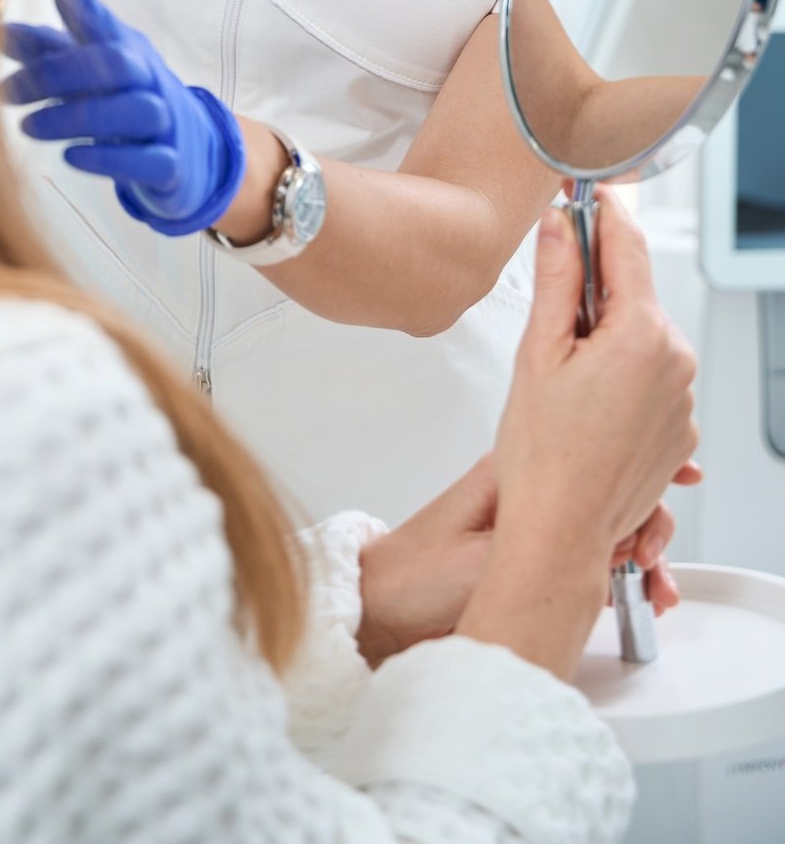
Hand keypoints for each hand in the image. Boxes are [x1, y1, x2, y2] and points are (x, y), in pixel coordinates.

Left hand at [0, 0, 244, 234]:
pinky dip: (108, 159)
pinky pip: (149, 160)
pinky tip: (70, 156)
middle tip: (5, 92)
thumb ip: (45, 51)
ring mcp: (166, 120)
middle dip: (56, 74)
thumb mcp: (89, 71)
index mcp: (124, 48)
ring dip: (75, 118)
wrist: (191, 152)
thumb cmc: (124, 100)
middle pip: (114, 62)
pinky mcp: (171, 165)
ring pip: (135, 110)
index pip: (95, 17)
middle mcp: (148, 78)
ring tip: (27, 127)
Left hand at [359, 455, 696, 668]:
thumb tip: (601, 527)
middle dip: (647, 520)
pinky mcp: (532, 553)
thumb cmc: (419, 574)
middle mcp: (531, 488)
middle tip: (653, 562)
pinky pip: (588, 552)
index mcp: (516, 471)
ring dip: (638, 549)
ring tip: (651, 587)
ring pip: (604, 521)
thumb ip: (542, 540)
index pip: (595, 451)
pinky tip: (632, 595)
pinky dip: (616, 570)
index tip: (677, 478)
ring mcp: (534, 521)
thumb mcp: (484, 554)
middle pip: (610, 488)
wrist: (382, 609)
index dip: (642, 466)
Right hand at [458, 192, 698, 678]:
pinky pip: (649, 379)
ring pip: (640, 338)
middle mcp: (675, 361)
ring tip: (562, 381)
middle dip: (594, 293)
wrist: (560, 532)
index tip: (588, 191)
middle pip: (633, 295)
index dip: (603, 211)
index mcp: (642, 334)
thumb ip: (556, 280)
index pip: (627, 245)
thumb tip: (562, 227)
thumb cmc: (543, 455)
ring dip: (606, 339)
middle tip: (548, 321)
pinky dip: (620, 378)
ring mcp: (682, 398)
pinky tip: (585, 407)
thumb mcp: (537, 352)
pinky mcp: (679, 429)